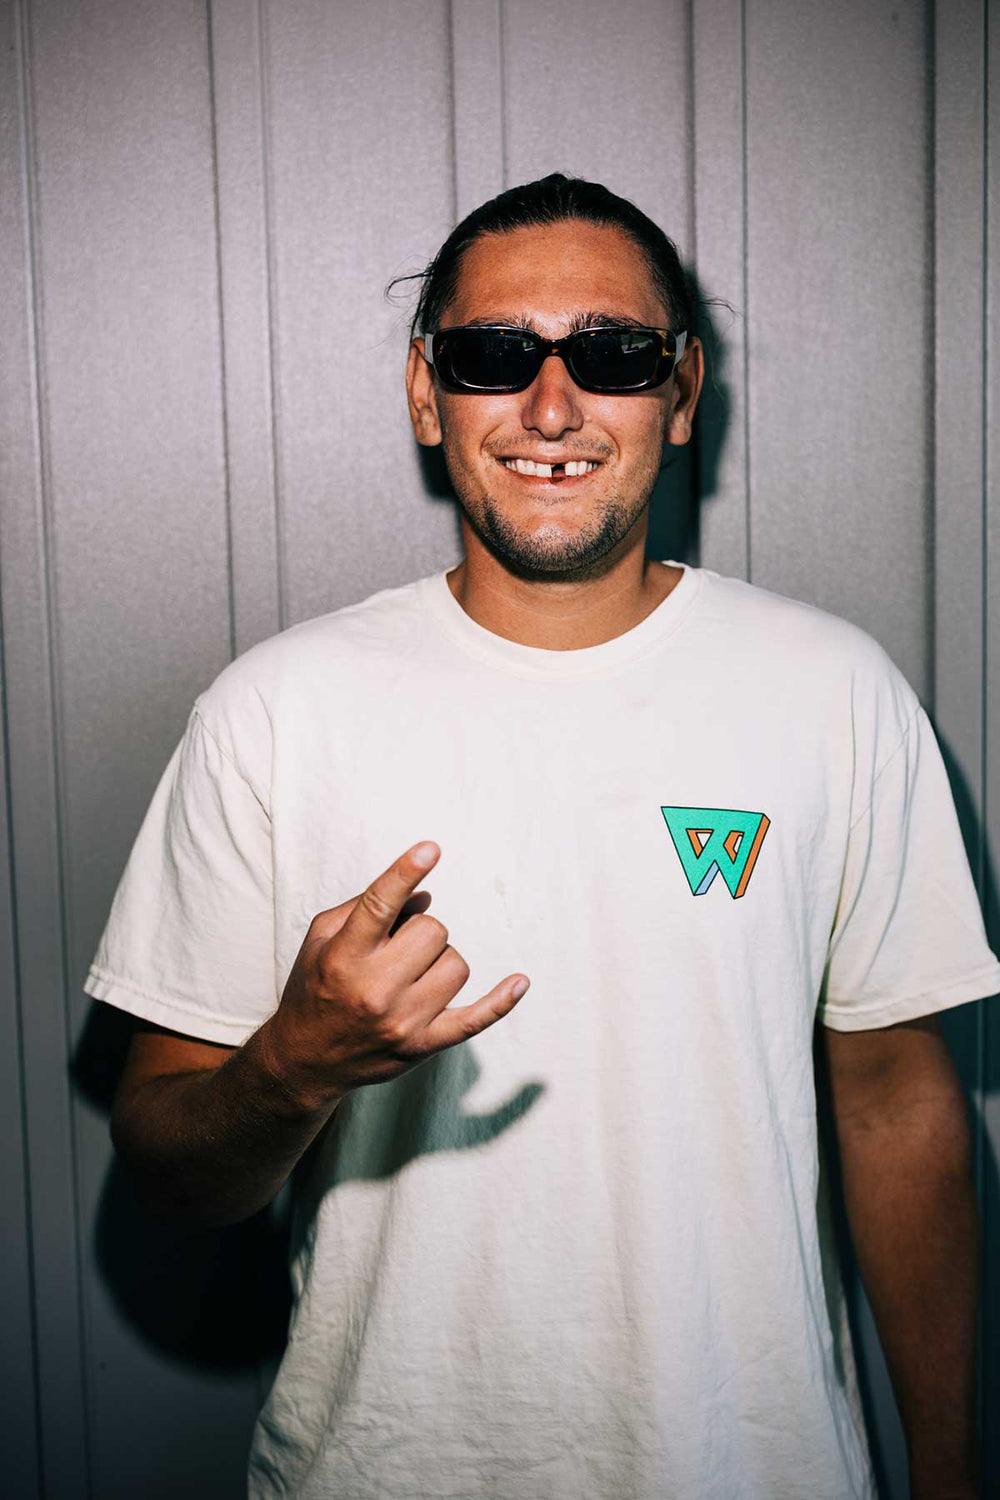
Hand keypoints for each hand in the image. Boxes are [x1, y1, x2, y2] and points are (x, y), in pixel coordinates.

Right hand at [265, 841, 528, 1109]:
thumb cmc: (314, 987)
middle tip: (398, 947)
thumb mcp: (322, 938)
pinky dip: (500, 1002)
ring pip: (456, 964)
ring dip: (439, 961)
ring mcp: (402, 1021)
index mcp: (344, 957)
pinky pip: (475, 1020)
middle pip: (432, 931)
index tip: (430, 849)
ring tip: (412, 973)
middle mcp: (374, 990)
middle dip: (420, 931)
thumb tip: (423, 896)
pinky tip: (520, 981)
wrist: (306, 1059)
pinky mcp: (423, 1045)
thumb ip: (364, 906)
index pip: (379, 906)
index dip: (405, 873)